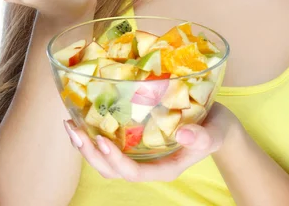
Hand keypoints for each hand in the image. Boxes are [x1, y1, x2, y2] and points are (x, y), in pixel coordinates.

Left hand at [63, 102, 238, 181]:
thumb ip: (202, 137)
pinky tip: (83, 116)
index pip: (133, 173)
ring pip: (107, 158)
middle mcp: (148, 162)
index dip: (115, 161)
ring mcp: (140, 151)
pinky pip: (112, 140)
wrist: (218, 122)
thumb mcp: (215, 133)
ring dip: (86, 145)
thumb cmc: (217, 128)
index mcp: (164, 167)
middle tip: (74, 131)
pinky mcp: (137, 137)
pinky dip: (94, 132)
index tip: (101, 141)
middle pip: (112, 169)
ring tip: (70, 126)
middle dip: (91, 154)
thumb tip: (181, 134)